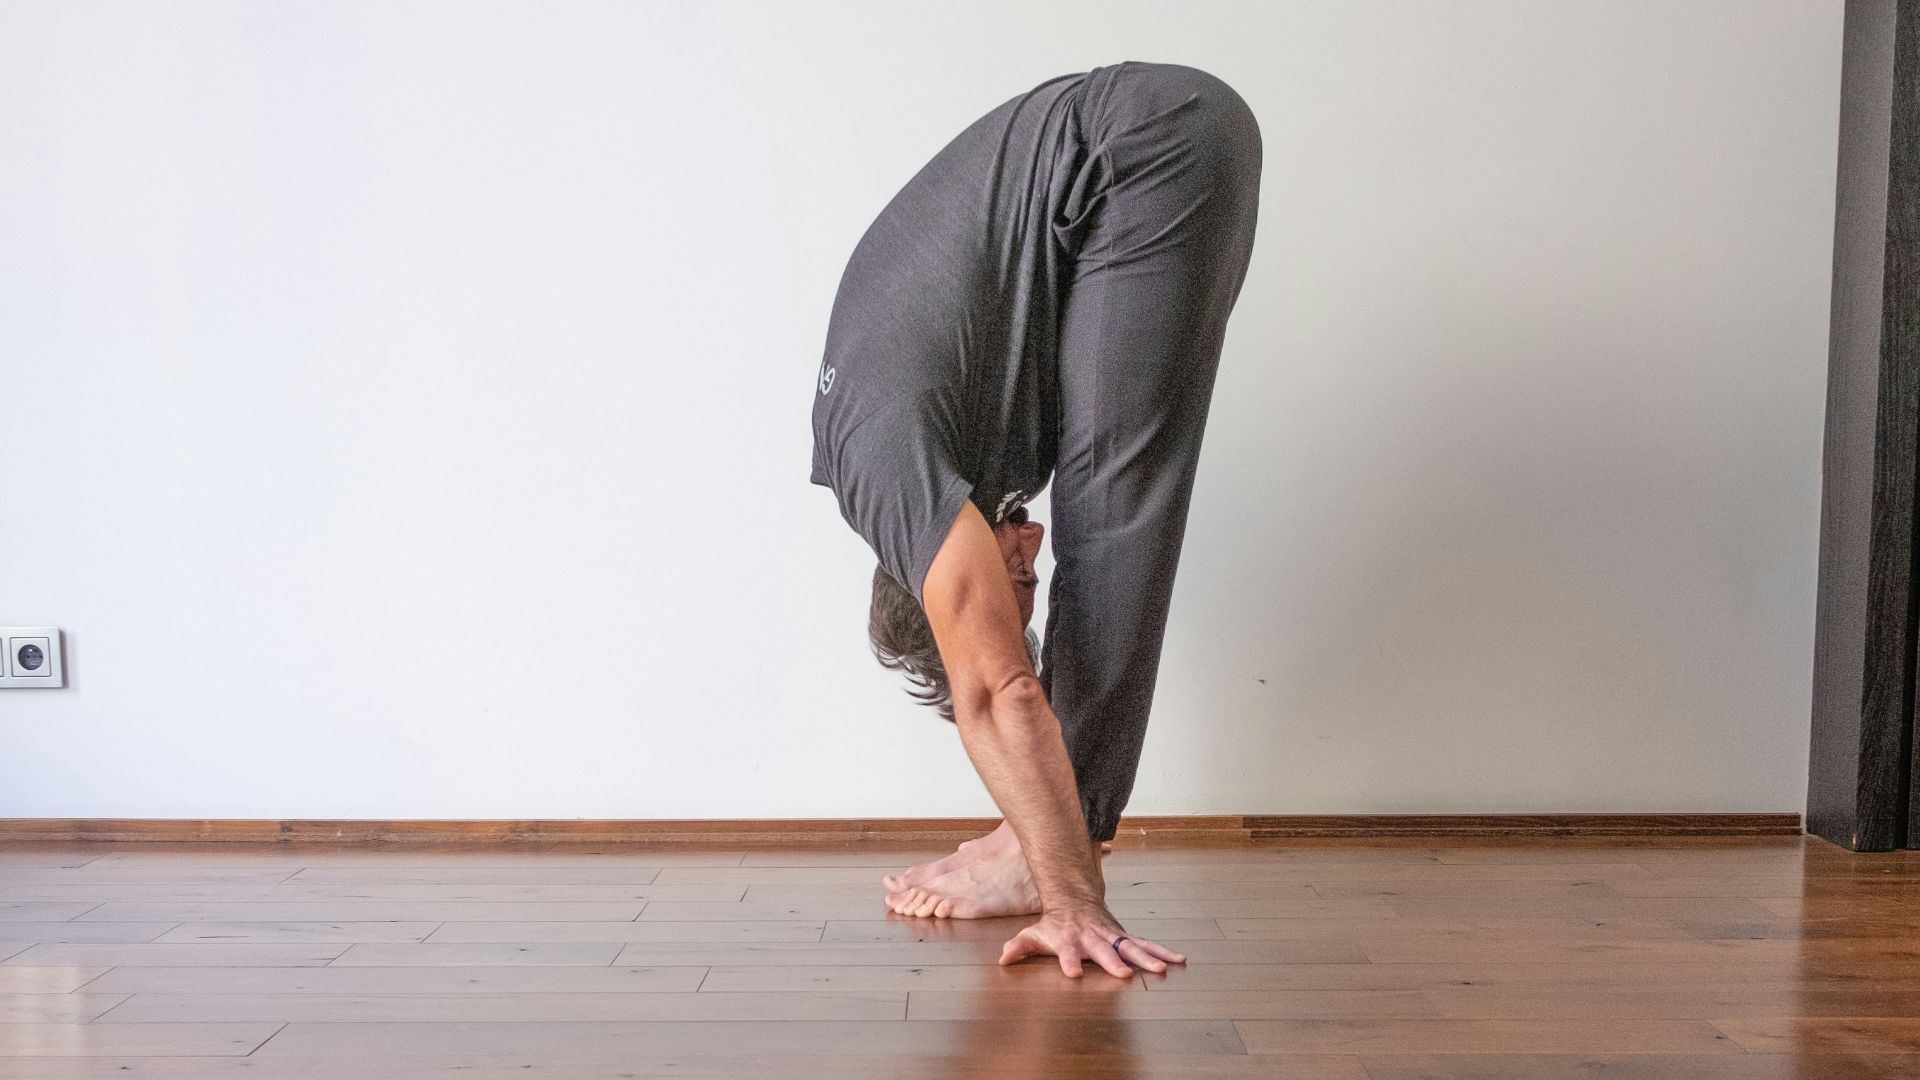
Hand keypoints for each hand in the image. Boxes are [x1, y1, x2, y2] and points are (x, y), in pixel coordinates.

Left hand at [997, 902, 1187, 977]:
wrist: (1075, 898)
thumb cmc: (1054, 923)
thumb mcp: (1033, 933)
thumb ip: (1019, 946)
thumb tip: (1002, 959)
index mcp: (1071, 940)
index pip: (1068, 953)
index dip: (1070, 962)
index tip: (1073, 974)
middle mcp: (1094, 939)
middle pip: (1105, 951)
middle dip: (1114, 962)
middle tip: (1124, 974)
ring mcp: (1112, 937)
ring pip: (1131, 947)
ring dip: (1146, 957)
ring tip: (1162, 968)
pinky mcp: (1124, 937)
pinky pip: (1146, 944)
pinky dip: (1163, 951)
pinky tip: (1180, 959)